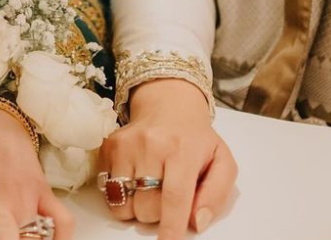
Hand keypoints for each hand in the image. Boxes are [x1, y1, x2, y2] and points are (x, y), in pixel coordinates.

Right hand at [97, 79, 235, 239]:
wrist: (168, 103)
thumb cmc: (196, 138)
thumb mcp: (222, 161)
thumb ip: (217, 194)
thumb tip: (196, 222)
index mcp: (182, 149)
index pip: (175, 197)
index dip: (171, 227)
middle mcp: (151, 144)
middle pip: (147, 207)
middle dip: (158, 214)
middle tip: (167, 196)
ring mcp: (126, 144)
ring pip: (125, 204)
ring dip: (138, 207)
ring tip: (150, 188)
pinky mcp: (109, 146)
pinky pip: (108, 191)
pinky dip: (122, 195)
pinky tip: (135, 178)